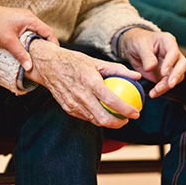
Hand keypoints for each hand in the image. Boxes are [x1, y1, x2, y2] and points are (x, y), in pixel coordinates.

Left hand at [0, 4, 58, 70]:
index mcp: (30, 19)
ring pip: (35, 32)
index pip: (49, 32)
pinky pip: (28, 31)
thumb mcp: (8, 41)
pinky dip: (29, 40)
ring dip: (37, 43)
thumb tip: (30, 67)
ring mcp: (23, 18)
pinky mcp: (17, 21)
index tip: (54, 56)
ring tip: (37, 56)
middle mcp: (29, 17)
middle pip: (44, 32)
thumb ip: (20, 54)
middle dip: (46, 45)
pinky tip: (26, 48)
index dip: (54, 44)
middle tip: (47, 58)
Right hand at [24, 39, 141, 128]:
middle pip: (104, 118)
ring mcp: (73, 104)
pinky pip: (85, 117)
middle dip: (119, 123)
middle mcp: (81, 95)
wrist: (48, 65)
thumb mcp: (96, 61)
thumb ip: (117, 70)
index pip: (112, 101)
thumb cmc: (73, 61)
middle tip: (127, 119)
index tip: (135, 112)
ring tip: (116, 117)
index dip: (126, 110)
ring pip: (94, 120)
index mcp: (90, 81)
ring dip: (108, 122)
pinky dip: (95, 117)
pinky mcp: (68, 108)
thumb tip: (136, 76)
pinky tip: (101, 112)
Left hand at [119, 28, 185, 97]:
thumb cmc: (138, 42)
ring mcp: (171, 65)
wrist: (133, 49)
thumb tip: (151, 68)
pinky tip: (153, 93)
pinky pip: (167, 84)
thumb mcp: (139, 45)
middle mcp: (173, 53)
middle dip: (176, 75)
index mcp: (168, 41)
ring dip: (167, 86)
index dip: (170, 63)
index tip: (163, 72)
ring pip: (176, 77)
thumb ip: (146, 56)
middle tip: (169, 85)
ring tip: (155, 91)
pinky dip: (161, 90)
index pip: (174, 52)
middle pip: (182, 65)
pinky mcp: (166, 75)